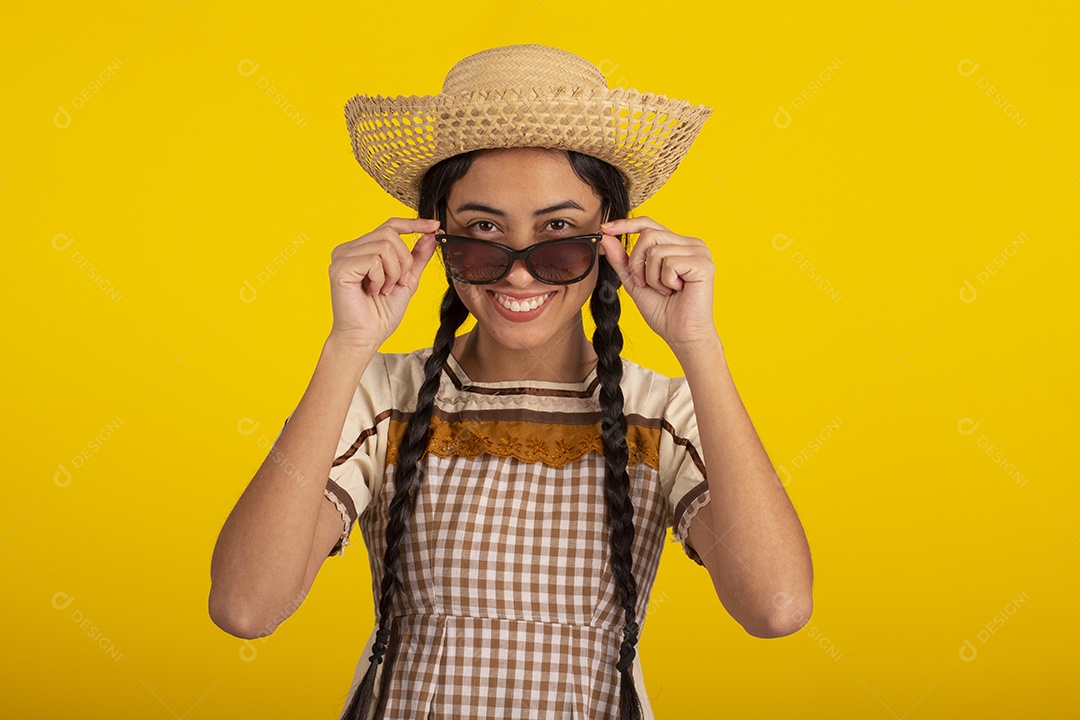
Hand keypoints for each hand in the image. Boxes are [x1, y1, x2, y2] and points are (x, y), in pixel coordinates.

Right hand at [327, 217, 439, 348]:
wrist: (365, 338)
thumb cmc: (380, 314)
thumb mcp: (407, 280)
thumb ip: (417, 257)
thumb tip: (431, 234)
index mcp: (362, 249)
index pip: (390, 225)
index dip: (414, 223)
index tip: (434, 225)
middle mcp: (349, 249)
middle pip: (390, 234)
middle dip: (404, 260)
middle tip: (399, 283)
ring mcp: (342, 256)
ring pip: (384, 246)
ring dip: (393, 272)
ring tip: (384, 290)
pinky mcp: (340, 267)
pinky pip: (374, 260)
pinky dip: (381, 279)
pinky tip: (372, 292)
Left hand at [598, 217, 718, 350]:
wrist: (680, 334)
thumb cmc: (663, 311)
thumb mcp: (634, 281)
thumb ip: (621, 259)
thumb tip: (606, 236)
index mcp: (677, 244)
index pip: (649, 224)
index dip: (626, 224)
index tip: (605, 228)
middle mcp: (690, 243)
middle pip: (649, 235)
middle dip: (637, 262)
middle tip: (644, 283)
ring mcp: (699, 252)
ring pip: (656, 250)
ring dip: (652, 276)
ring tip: (665, 290)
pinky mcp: (703, 263)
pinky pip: (669, 262)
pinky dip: (664, 281)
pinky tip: (676, 291)